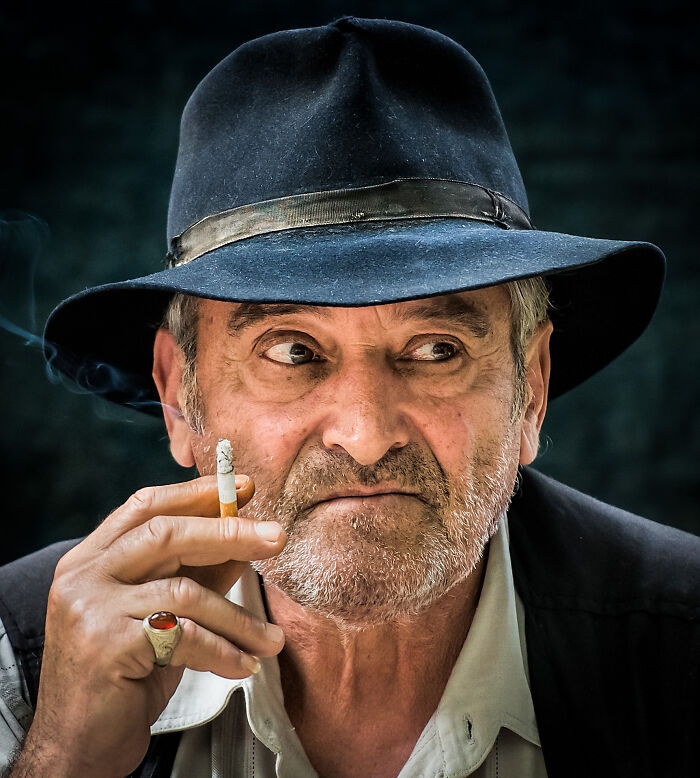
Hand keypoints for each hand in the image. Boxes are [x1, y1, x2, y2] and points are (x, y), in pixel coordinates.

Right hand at [12, 475, 285, 777]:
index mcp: (91, 558)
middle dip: (228, 532)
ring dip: (238, 617)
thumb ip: (196, 574)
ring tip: (270, 639)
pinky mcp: (107, 645)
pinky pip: (184, 635)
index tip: (244, 487)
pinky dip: (223, 650)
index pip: (145, 506)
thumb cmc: (124, 678)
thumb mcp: (161, 616)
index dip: (197, 493)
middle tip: (276, 536)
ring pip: (184, 590)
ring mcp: (90, 608)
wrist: (79, 748)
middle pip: (166, 533)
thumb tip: (245, 541)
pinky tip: (244, 664)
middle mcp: (84, 576)